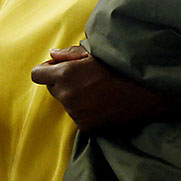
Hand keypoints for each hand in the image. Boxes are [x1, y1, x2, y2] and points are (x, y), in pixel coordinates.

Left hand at [31, 45, 167, 131]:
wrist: (143, 94)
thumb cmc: (119, 68)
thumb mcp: (94, 54)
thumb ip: (69, 54)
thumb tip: (51, 55)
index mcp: (65, 74)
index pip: (37, 74)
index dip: (45, 70)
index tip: (56, 69)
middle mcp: (66, 95)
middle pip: (52, 89)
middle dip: (61, 83)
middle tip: (84, 78)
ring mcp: (74, 113)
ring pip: (65, 103)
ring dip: (74, 97)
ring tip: (96, 91)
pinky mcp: (84, 126)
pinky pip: (77, 116)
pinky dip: (85, 111)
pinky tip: (101, 104)